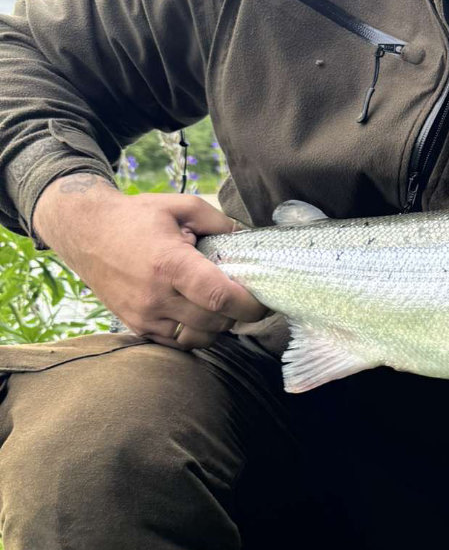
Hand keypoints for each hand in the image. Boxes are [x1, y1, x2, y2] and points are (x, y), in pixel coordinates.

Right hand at [33, 175, 270, 349]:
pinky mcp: (136, 327)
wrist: (85, 232)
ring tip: (218, 305)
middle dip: (237, 314)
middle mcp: (156, 296)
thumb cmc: (135, 217)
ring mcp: (144, 316)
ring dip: (217, 326)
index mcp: (170, 264)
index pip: (219, 297)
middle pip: (214, 322)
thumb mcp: (179, 206)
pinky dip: (195, 333)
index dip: (249, 306)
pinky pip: (178, 343)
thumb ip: (218, 221)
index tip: (263, 302)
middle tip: (242, 297)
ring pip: (199, 338)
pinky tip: (196, 313)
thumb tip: (246, 239)